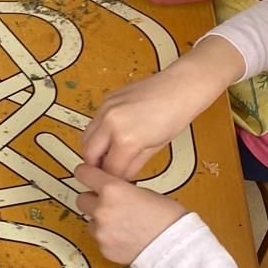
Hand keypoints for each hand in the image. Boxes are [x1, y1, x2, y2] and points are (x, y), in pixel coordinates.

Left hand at [75, 163, 186, 265]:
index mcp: (112, 190)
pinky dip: (109, 238)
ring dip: (101, 221)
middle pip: (82, 199)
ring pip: (91, 221)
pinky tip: (126, 238)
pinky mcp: (103, 248)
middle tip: (109, 204)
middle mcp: (102, 209)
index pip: (83, 173)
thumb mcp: (145, 191)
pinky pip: (100, 239)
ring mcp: (101, 231)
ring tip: (123, 225)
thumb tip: (114, 191)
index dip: (86, 174)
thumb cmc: (168, 219)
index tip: (86, 174)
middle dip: (93, 200)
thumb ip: (122, 189)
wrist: (175, 247)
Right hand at [83, 36, 244, 177]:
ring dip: (94, 149)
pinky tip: (113, 136)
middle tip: (108, 170)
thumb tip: (123, 175)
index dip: (114, 178)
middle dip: (96, 165)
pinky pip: (94, 122)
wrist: (181, 86)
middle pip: (89, 153)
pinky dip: (100, 133)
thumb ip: (134, 164)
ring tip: (110, 154)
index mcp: (126, 139)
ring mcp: (105, 109)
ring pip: (87, 137)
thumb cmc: (176, 115)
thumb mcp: (156, 147)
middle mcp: (110, 123)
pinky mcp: (106, 100)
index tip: (117, 181)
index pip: (109, 168)